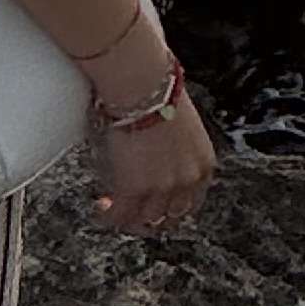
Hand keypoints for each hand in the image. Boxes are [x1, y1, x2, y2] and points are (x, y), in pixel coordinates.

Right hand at [89, 88, 215, 231]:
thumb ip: (179, 151)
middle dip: (151, 216)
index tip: (157, 204)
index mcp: (203, 164)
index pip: (192, 203)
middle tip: (134, 209)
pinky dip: (108, 216)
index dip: (171, 207)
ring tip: (113, 206)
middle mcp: (187, 181)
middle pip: (171, 217)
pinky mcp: (133, 189)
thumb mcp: (185, 127)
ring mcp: (161, 188)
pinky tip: (100, 208)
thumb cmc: (158, 91)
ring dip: (128, 216)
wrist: (142, 84)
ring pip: (145, 221)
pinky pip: (119, 215)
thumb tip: (161, 157)